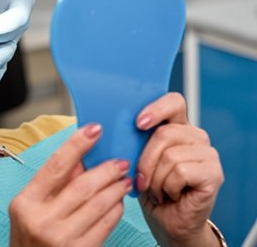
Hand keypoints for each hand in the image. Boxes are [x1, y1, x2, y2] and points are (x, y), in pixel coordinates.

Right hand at [9, 124, 132, 245]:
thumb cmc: (30, 239)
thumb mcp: (30, 209)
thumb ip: (52, 183)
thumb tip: (80, 157)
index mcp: (25, 203)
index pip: (55, 166)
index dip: (77, 144)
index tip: (94, 129)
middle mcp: (42, 220)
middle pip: (83, 185)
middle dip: (106, 170)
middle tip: (120, 161)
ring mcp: (61, 238)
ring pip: (99, 204)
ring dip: (116, 188)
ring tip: (124, 179)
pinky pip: (105, 225)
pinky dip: (115, 209)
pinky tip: (118, 202)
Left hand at [135, 93, 223, 245]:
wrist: (166, 222)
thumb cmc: (149, 190)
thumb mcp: (135, 160)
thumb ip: (132, 140)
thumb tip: (110, 127)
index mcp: (176, 127)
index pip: (173, 102)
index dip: (156, 109)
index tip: (139, 123)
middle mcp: (195, 136)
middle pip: (164, 133)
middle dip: (145, 161)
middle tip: (142, 180)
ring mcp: (207, 154)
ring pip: (170, 156)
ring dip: (155, 179)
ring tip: (158, 190)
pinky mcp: (214, 173)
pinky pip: (181, 172)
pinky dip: (168, 187)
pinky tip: (171, 195)